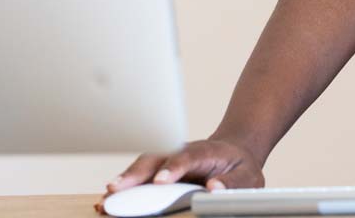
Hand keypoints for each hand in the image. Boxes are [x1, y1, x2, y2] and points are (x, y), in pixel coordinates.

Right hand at [95, 135, 264, 212]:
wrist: (235, 152)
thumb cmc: (240, 167)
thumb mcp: (248, 176)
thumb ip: (233, 183)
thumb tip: (214, 189)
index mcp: (206, 152)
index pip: (187, 156)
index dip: (173, 167)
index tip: (160, 181)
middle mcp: (182, 152)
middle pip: (156, 158)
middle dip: (136, 173)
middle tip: (116, 189)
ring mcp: (169, 160)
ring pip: (143, 166)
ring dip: (124, 181)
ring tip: (106, 200)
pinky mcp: (161, 171)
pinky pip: (140, 177)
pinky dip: (124, 188)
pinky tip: (108, 202)